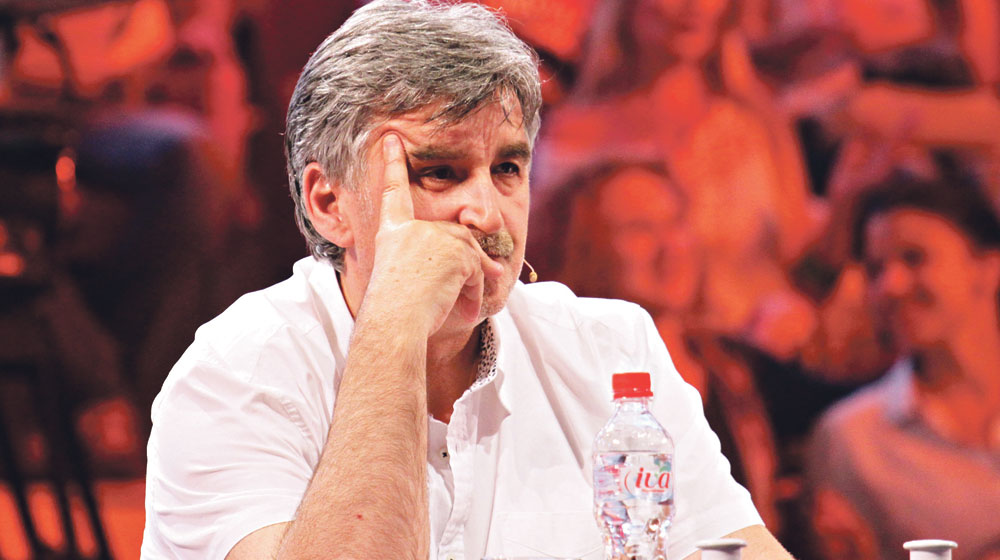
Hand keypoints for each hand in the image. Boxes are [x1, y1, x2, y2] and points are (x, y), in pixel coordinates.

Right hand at [360, 133, 502, 335]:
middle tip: (455, 294)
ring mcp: (433, 234)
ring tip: (453, 303)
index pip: (392, 191)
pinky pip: (478, 268)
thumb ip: (441, 264)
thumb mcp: (410, 281)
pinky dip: (475, 289)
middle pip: (455, 236)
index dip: (392, 163)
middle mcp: (411, 227)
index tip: (391, 138)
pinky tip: (463, 305)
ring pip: (469, 254)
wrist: (395, 323)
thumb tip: (499, 268)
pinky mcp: (456, 247)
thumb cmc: (396, 314)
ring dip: (470, 281)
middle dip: (465, 266)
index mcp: (392, 233)